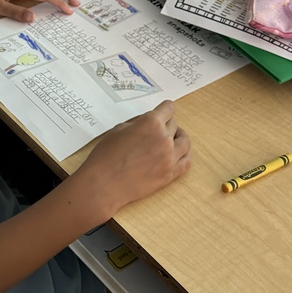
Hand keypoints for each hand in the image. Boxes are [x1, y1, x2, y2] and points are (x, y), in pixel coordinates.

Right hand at [76, 100, 190, 219]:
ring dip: (179, 138)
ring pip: (185, 142)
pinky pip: (187, 162)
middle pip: (175, 125)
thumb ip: (137, 124)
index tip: (164, 111)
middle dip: (167, 124)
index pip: (169, 108)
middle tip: (159, 129)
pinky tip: (177, 155)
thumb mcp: (118, 129)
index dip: (165, 109)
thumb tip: (147, 124)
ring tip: (172, 140)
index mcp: (151, 123)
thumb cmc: (106, 156)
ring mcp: (169, 157)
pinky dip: (183, 155)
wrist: (104, 184)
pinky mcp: (170, 174)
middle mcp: (164, 138)